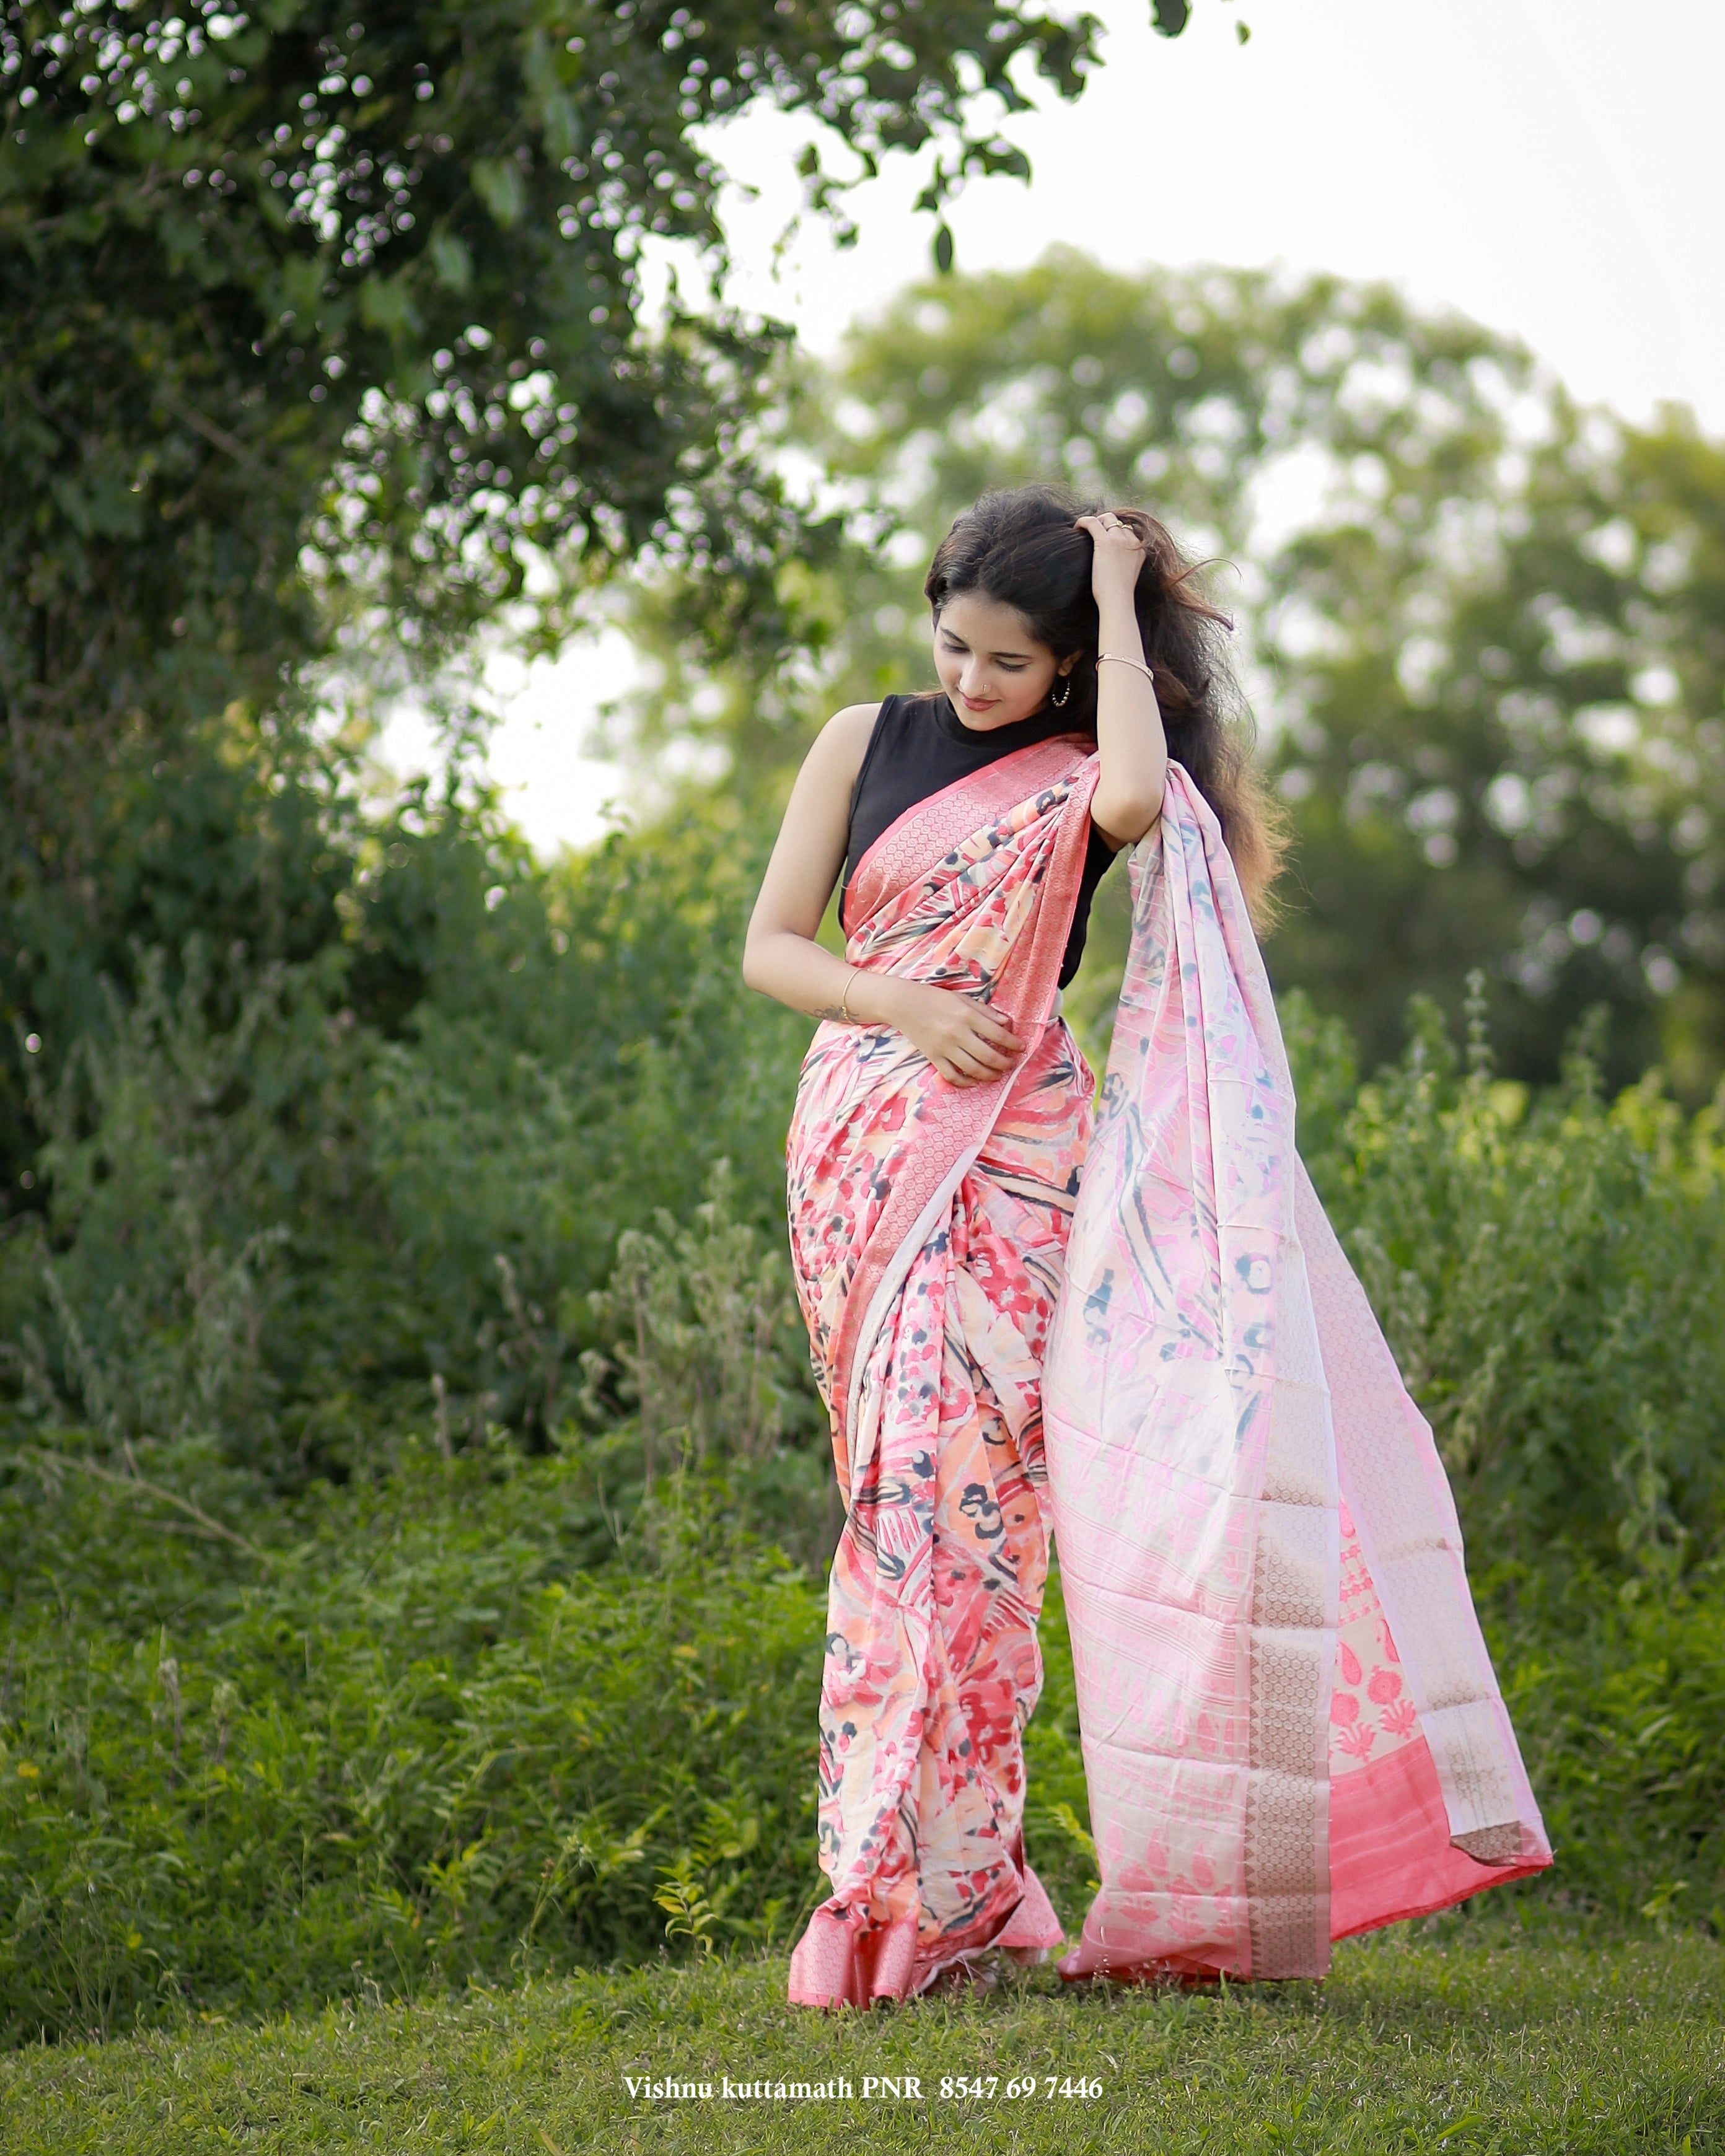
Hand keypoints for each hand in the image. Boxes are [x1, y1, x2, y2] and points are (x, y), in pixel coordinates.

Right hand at [879, 978, 1025, 1087]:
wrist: (904, 1004)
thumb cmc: (935, 999)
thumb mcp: (962, 999)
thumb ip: (985, 1012)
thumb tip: (1006, 1023)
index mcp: (967, 1015)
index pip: (998, 1034)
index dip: (1014, 1043)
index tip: (1021, 1047)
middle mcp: (957, 1033)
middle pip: (988, 1056)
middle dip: (1004, 1063)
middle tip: (1011, 1064)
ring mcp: (944, 1047)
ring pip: (973, 1069)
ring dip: (990, 1075)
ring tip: (998, 1075)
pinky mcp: (933, 1057)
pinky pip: (952, 1076)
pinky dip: (966, 1082)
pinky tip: (975, 1081)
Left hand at [1076, 511, 1149, 607]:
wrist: (1118, 601)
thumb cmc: (1119, 595)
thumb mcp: (1127, 574)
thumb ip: (1125, 563)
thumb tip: (1111, 561)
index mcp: (1140, 548)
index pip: (1126, 530)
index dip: (1113, 531)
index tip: (1102, 537)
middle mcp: (1132, 540)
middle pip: (1117, 521)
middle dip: (1104, 523)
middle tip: (1091, 533)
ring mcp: (1119, 540)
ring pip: (1106, 518)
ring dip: (1094, 522)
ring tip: (1083, 531)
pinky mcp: (1105, 542)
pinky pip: (1092, 522)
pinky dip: (1083, 522)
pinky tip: (1076, 528)